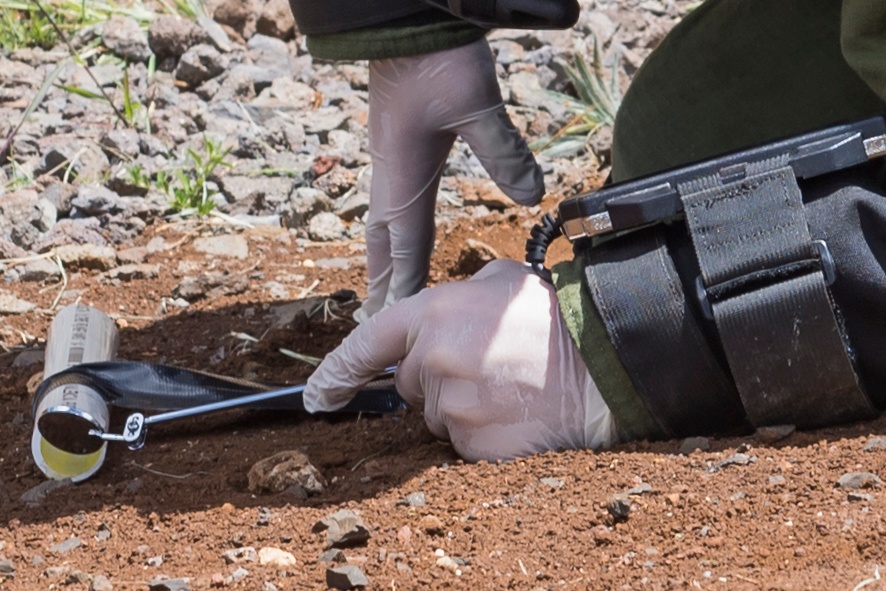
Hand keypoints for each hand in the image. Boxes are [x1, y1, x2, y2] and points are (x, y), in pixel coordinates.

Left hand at [305, 260, 616, 461]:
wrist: (603, 365)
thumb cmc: (554, 319)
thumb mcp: (500, 281)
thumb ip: (453, 294)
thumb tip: (434, 317)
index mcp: (434, 314)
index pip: (366, 345)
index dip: (336, 372)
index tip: (318, 397)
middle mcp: (434, 360)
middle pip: (407, 383)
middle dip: (432, 376)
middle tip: (483, 364)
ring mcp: (452, 406)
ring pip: (433, 415)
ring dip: (458, 404)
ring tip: (505, 386)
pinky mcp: (473, 443)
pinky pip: (458, 441)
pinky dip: (478, 430)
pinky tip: (510, 410)